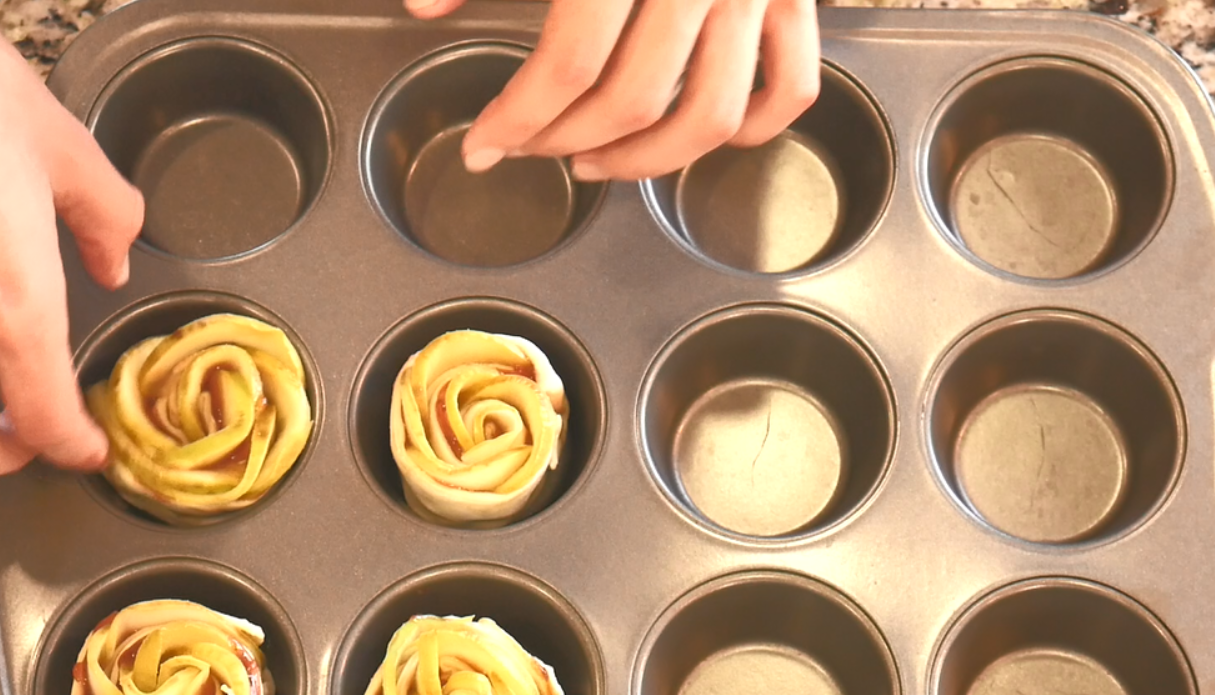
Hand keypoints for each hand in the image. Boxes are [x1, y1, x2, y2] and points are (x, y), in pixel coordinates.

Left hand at [406, 0, 820, 180]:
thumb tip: (424, 7)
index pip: (568, 65)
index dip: (517, 120)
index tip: (486, 145)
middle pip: (632, 100)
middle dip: (566, 141)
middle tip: (530, 148)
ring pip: (711, 115)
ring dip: (648, 159)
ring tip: (599, 160)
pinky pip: (791, 83)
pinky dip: (754, 127)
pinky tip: (703, 135)